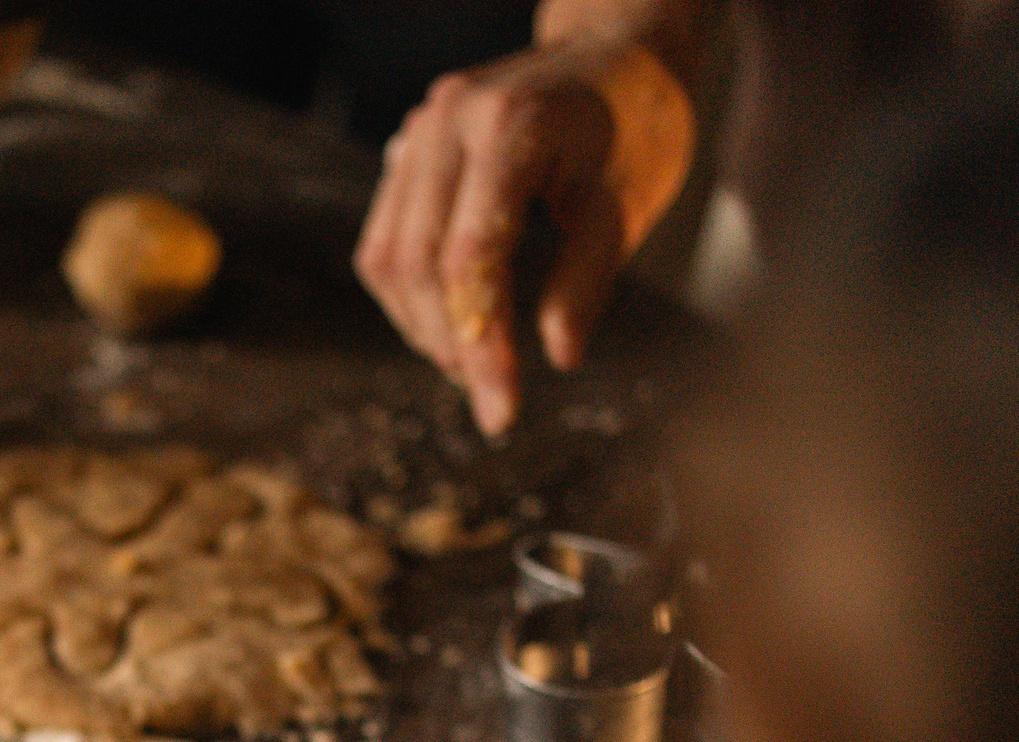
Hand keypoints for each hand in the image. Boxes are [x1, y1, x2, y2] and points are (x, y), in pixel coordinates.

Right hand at [355, 40, 692, 435]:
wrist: (613, 54)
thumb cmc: (634, 127)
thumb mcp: (627, 203)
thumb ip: (587, 278)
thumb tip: (555, 356)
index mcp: (507, 127)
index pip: (473, 259)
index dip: (482, 344)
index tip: (502, 410)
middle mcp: (446, 124)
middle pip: (418, 265)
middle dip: (450, 344)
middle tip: (490, 394)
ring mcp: (417, 132)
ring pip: (387, 258)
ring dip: (422, 326)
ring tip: (471, 361)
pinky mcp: (407, 150)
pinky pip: (384, 240)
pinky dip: (411, 295)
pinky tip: (451, 319)